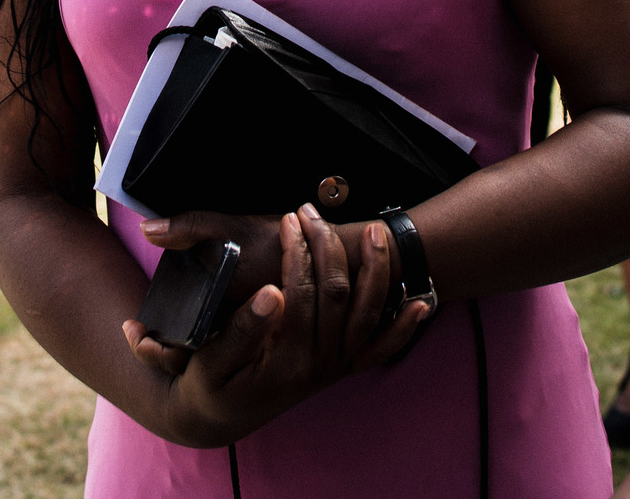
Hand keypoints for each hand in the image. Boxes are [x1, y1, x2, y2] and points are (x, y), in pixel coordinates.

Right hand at [123, 207, 427, 445]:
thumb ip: (243, 329)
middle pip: (337, 294)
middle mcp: (318, 366)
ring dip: (376, 270)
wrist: (217, 418)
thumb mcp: (211, 361)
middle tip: (311, 211)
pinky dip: (403, 327)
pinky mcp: (341, 369)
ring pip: (368, 314)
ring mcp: (334, 368)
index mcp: (285, 360)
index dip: (296, 252)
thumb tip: (272, 292)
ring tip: (376, 231)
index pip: (301, 292)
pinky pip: (380, 348)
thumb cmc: (208, 383)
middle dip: (328, 246)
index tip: (288, 219)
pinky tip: (421, 302)